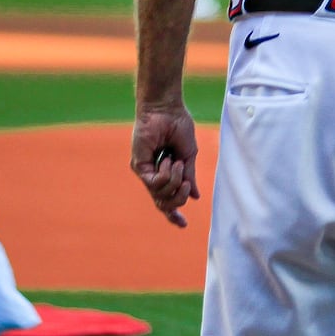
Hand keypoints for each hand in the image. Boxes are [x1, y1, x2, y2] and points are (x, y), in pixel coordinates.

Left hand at [130, 104, 199, 227]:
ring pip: (159, 196)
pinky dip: (165, 175)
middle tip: (187, 184)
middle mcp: (154, 175)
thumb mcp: (189, 155)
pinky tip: (168, 161)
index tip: (183, 225)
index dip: (174, 215)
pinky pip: (153, 184)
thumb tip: (196, 195)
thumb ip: (190, 176)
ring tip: (177, 162)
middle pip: (164, 204)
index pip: (167, 200)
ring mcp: (146, 172)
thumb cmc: (178, 126)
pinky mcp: (138, 166)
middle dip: (179, 199)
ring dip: (174, 183)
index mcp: (166, 173)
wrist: (167, 110)